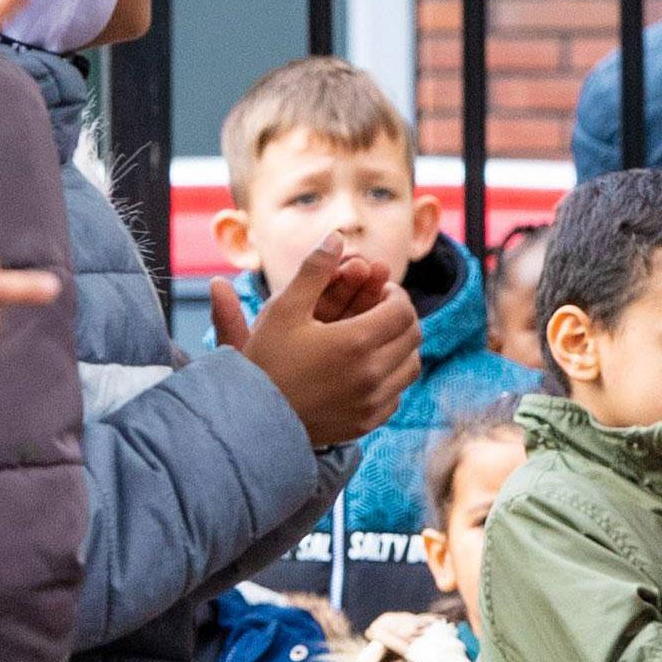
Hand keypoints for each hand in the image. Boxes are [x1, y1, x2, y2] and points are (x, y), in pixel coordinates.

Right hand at [211, 261, 423, 446]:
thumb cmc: (263, 361)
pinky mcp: (366, 424)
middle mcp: (371, 375)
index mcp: (355, 343)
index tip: (380, 290)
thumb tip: (336, 237)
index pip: (402, 311)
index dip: (395, 295)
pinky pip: (396, 396)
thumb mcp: (283, 309)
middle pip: (412, 337)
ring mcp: (371, 403)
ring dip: (401, 347)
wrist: (249, 419)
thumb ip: (314, 270)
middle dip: (401, 317)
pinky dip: (391, 379)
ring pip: (410, 368)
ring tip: (378, 337)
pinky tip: (369, 369)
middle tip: (381, 309)